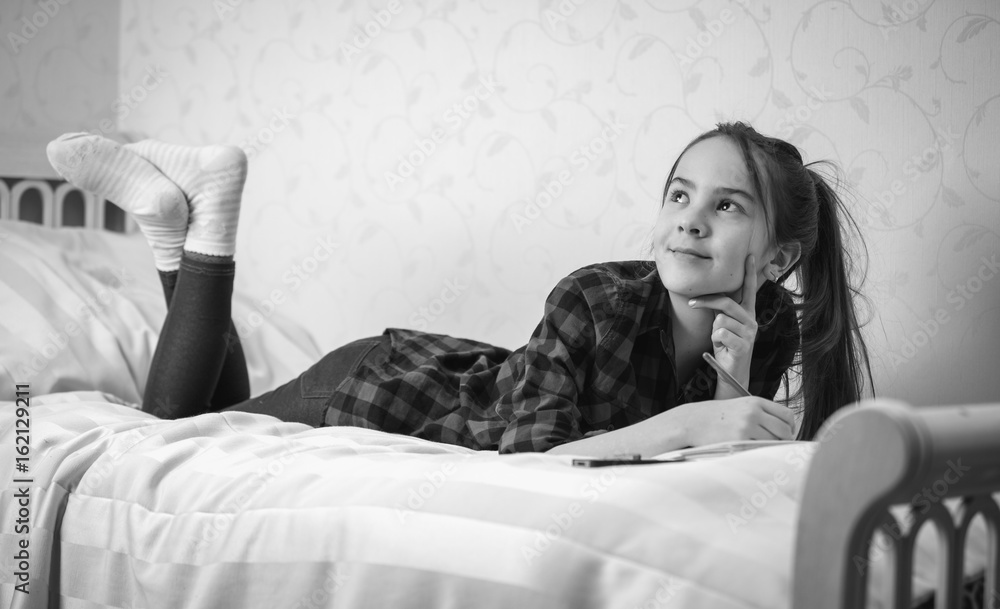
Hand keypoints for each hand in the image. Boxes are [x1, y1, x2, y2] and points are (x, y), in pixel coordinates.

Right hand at [677, 396, 795, 444]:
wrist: (693, 421)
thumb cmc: (717, 416)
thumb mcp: (741, 406)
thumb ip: (761, 414)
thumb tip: (785, 431)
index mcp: (756, 402)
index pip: (787, 415)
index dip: (791, 427)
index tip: (787, 434)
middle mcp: (754, 413)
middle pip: (785, 431)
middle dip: (784, 440)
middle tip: (775, 445)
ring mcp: (747, 427)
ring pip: (774, 442)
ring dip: (770, 447)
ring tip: (759, 447)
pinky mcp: (739, 440)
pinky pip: (759, 450)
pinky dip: (758, 452)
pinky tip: (749, 450)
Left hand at [688, 254, 758, 381]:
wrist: (732, 372)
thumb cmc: (726, 346)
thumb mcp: (722, 324)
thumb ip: (721, 310)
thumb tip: (708, 294)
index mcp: (747, 313)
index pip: (749, 290)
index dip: (749, 273)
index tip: (748, 256)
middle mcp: (751, 321)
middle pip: (727, 303)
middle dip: (706, 302)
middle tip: (691, 303)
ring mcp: (749, 333)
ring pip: (721, 320)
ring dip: (713, 330)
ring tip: (720, 340)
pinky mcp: (743, 346)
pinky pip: (720, 334)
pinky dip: (715, 340)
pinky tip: (722, 347)